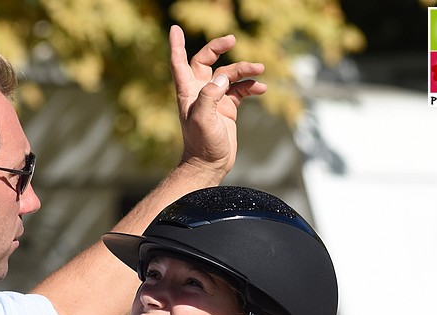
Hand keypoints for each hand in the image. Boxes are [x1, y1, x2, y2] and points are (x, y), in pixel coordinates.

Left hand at [169, 25, 266, 174]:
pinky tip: (261, 89)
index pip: (179, 62)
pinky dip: (251, 87)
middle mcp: (200, 92)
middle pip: (207, 61)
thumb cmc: (201, 144)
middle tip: (232, 39)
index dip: (176, 45)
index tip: (175, 28)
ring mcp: (215, 99)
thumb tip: (223, 78)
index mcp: (188, 92)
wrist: (210, 164)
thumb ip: (210, 96)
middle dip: (218, 48)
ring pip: (229, 75)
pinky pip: (240, 90)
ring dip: (244, 70)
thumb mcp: (203, 119)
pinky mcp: (227, 108)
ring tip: (260, 69)